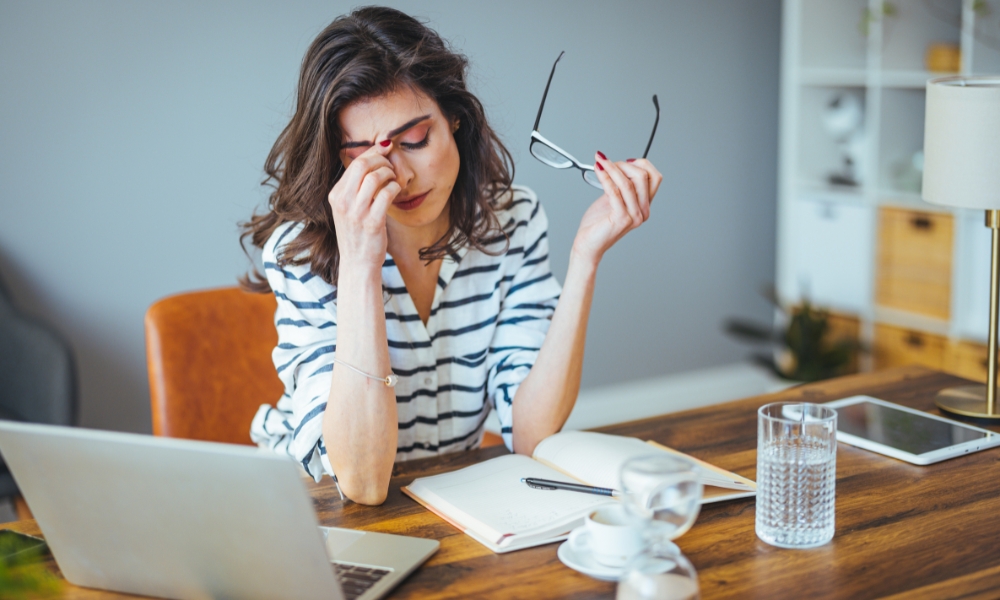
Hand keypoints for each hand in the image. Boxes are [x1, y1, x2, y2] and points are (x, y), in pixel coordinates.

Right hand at [328, 142, 400, 270]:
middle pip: (363, 165)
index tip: (385, 147)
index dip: (373, 152)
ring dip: (390, 174)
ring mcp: (357, 212)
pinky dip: (395, 188)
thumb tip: (372, 161)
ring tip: (394, 180)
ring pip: (376, 177)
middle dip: (382, 160)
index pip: (354, 163)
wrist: (358, 263)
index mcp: (336, 195)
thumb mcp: (347, 209)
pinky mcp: (372, 222)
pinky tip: (396, 192)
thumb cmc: (357, 234)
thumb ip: (355, 188)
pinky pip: (386, 194)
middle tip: (391, 166)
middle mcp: (343, 201)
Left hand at [571, 153, 662, 265]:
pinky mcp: (621, 219)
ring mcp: (634, 216)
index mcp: (644, 205)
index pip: (654, 177)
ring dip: (612, 168)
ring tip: (600, 162)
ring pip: (628, 183)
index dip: (641, 164)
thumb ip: (621, 185)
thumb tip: (621, 164)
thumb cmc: (598, 224)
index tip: (624, 160)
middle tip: (606, 162)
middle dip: (623, 164)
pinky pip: (615, 192)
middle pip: (643, 177)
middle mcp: (642, 211)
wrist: (588, 244)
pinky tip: (598, 171)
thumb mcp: (613, 199)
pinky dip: (605, 178)